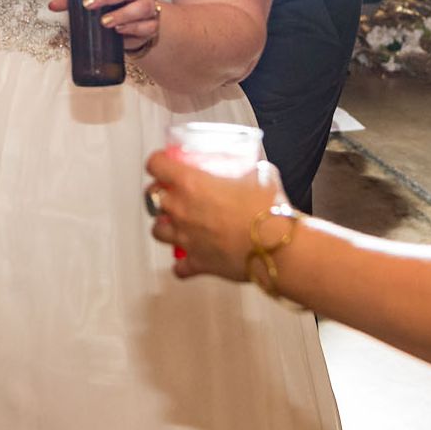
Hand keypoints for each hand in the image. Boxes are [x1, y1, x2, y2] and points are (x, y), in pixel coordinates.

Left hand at [47, 0, 161, 51]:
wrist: (132, 31)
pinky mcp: (151, 25)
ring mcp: (148, 7)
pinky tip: (120, 31)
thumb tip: (53, 5)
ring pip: (140, 8)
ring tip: (105, 22)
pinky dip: (131, 29)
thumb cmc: (112, 6)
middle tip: (89, 3)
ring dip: (121, 15)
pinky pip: (145, 26)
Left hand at [143, 148, 288, 281]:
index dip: (158, 162)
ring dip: (165, 226)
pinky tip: (192, 257)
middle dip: (160, 194)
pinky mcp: (197, 263)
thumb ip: (249, 170)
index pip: (156, 165)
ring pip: (157, 231)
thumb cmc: (267, 209)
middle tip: (173, 193)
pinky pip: (179, 267)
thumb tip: (253, 171)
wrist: (278, 247)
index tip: (164, 163)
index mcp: (191, 183)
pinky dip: (183, 263)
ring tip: (178, 224)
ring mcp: (185, 238)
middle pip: (152, 198)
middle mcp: (181, 209)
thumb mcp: (261, 175)